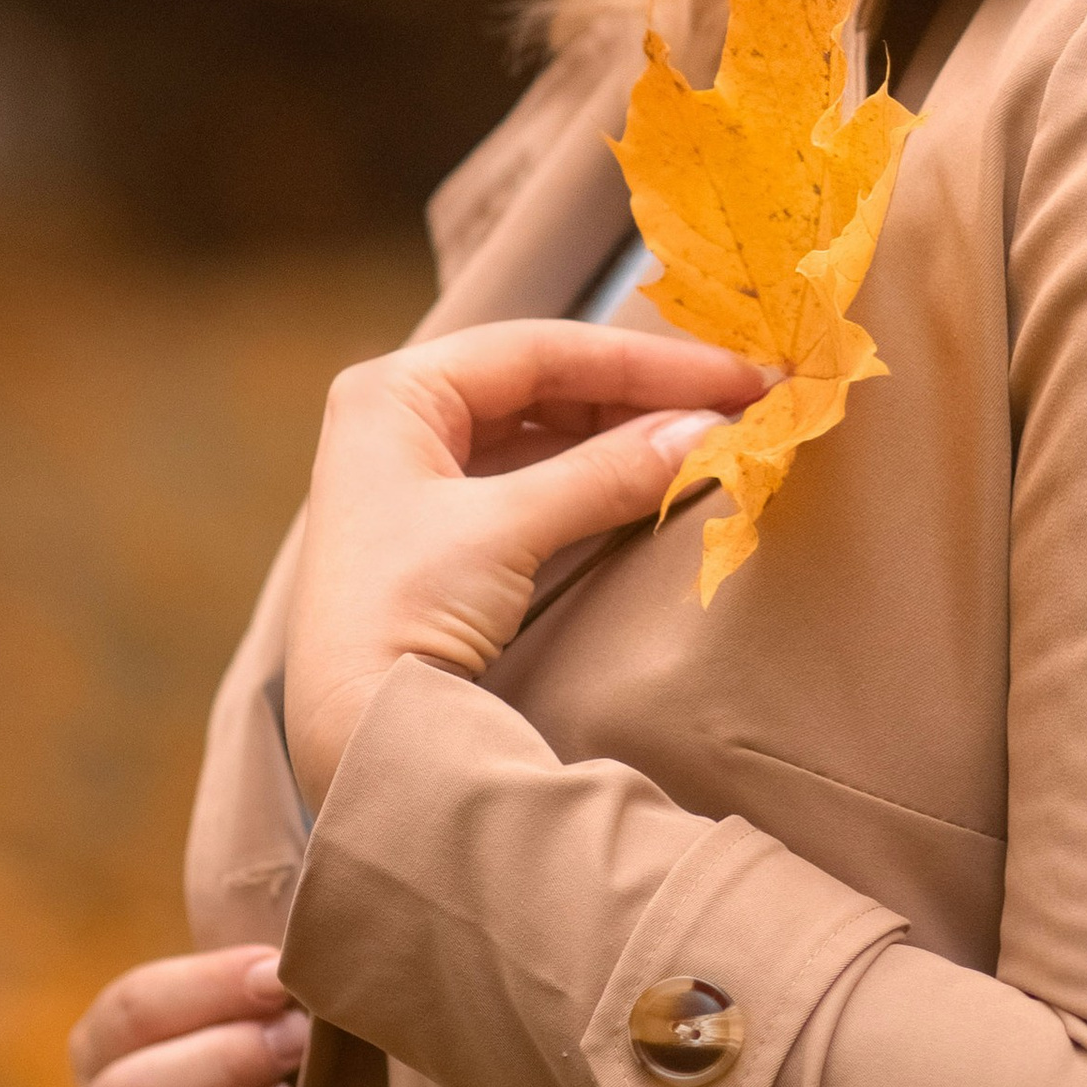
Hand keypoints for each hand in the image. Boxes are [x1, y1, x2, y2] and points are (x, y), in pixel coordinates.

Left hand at [282, 318, 761, 809]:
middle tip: (734, 403)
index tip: (733, 374)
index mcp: (394, 391)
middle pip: (543, 384)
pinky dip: (597, 478)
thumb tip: (711, 429)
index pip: (539, 350)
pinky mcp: (442, 533)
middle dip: (639, 395)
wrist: (352, 736)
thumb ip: (609, 472)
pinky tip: (654, 477)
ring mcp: (418, 477)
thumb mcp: (508, 529)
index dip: (644, 359)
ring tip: (709, 437)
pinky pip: (535, 480)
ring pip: (544, 431)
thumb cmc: (402, 611)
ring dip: (624, 436)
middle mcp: (399, 420)